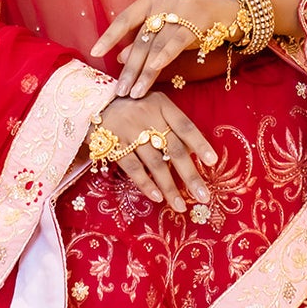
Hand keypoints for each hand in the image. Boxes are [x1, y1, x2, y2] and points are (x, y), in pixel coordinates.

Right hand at [89, 91, 216, 212]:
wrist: (93, 101)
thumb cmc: (131, 105)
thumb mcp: (153, 104)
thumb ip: (171, 123)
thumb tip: (193, 153)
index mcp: (161, 105)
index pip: (185, 126)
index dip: (200, 143)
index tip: (213, 162)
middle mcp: (147, 116)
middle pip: (174, 149)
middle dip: (190, 175)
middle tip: (203, 196)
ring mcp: (129, 131)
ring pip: (155, 163)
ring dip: (169, 187)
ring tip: (180, 206)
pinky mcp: (112, 144)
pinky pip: (133, 167)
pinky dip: (145, 183)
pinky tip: (157, 197)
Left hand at [92, 0, 237, 97]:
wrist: (225, 10)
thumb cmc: (190, 20)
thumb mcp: (164, 27)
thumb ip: (143, 40)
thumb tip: (119, 57)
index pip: (124, 19)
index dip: (109, 36)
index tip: (94, 53)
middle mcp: (162, 2)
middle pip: (140, 39)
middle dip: (129, 68)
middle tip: (120, 90)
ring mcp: (178, 10)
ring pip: (155, 46)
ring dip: (144, 72)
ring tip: (135, 92)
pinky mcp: (194, 22)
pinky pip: (174, 43)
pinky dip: (163, 57)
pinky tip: (153, 71)